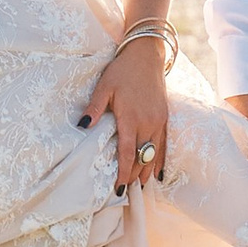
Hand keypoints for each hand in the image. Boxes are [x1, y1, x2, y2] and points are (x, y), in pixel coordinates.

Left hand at [85, 38, 171, 195]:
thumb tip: (82, 125)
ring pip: (154, 154)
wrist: (146, 55)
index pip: (128, 153)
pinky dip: (160, 160)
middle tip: (124, 192)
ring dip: (146, 171)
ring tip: (138, 186)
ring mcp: (159, 121)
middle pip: (142, 157)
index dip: (124, 173)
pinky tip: (156, 173)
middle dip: (134, 176)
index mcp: (131, 117)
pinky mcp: (165, 117)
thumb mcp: (104, 87)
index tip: (118, 189)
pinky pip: (164, 145)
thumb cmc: (122, 70)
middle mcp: (148, 122)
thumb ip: (95, 108)